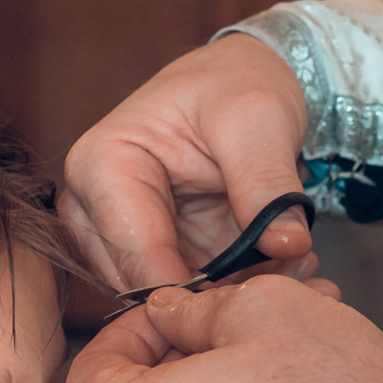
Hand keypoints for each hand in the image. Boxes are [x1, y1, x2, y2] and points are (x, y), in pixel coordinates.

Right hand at [61, 34, 315, 290]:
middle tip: (288, 281)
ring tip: (290, 268)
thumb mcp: (257, 120)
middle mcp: (92, 208)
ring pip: (163, 300)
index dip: (196, 290)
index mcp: (100, 165)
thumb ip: (267, 185)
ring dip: (225, 297)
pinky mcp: (147, 255)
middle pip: (143, 286)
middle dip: (215, 295)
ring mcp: (115, 236)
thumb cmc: (234, 85)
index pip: (137, 254)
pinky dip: (229, 291)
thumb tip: (286, 246)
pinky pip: (181, 295)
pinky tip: (275, 270)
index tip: (255, 299)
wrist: (238, 82)